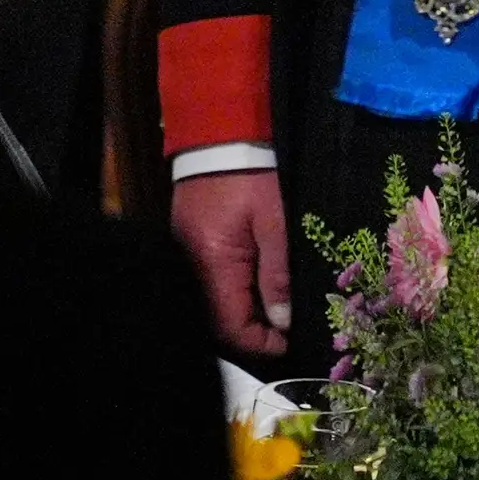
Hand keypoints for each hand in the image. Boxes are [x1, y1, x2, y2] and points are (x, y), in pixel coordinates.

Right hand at [171, 166, 291, 355]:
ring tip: (277, 310)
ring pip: (215, 306)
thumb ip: (277, 275)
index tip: (291, 340)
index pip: (232, 327)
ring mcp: (187, 257)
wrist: (219, 135)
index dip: (262, 344)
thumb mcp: (276, 224)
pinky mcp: (189, 246)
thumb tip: (282, 321)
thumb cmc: (253, 176)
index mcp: (213, 263)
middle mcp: (192, 267)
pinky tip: (258, 288)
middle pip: (220, 322)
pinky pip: (211, 285)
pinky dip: (235, 295)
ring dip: (245, 315)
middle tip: (287, 329)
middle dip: (254, 333)